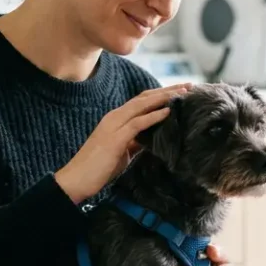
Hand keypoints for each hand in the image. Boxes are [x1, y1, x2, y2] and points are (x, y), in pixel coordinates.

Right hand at [55, 84, 190, 203]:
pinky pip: (138, 123)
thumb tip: (153, 139)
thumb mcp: (123, 152)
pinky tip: (168, 111)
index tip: (181, 91)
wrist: (76, 180)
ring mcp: (114, 125)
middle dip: (168, 90)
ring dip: (164, 97)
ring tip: (184, 93)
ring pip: (143, 105)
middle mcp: (115, 117)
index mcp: (116, 119)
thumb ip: (136, 142)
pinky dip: (154, 115)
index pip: (142, 101)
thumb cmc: (99, 169)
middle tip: (189, 85)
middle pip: (145, 97)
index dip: (162, 94)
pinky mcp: (115, 138)